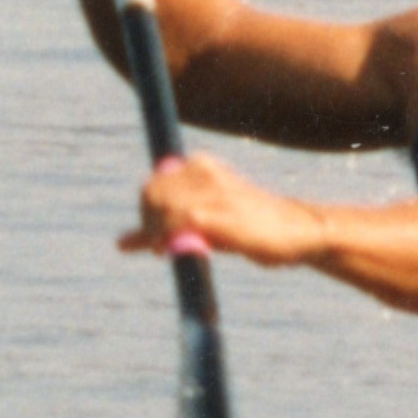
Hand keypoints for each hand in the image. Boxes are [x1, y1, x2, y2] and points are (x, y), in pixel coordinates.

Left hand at [129, 152, 317, 267]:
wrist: (298, 231)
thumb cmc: (251, 228)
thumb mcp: (205, 222)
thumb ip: (163, 228)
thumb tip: (120, 244)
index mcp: (201, 166)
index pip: (153, 185)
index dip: (148, 213)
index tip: (155, 237)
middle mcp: (203, 171)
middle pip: (151, 194)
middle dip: (148, 222)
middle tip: (159, 247)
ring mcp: (210, 190)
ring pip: (159, 206)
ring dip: (155, 232)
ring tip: (165, 249)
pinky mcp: (216, 213)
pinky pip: (175, 222)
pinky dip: (165, 238)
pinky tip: (170, 250)